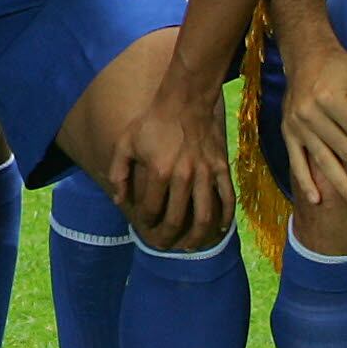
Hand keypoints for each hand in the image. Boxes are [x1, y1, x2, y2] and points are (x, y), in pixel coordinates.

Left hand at [108, 78, 231, 248]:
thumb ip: (118, 173)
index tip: (144, 226)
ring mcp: (207, 174)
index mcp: (159, 171)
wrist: (186, 100)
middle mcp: (184, 176)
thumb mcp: (125, 143)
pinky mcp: (222, 169)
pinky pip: (228, 199)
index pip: (152, 209)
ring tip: (189, 247)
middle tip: (163, 246)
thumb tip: (119, 200)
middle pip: (178, 219)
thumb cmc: (152, 122)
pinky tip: (219, 230)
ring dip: (197, 237)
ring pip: (206, 216)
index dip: (146, 222)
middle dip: (168, 237)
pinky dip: (226, 218)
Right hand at [278, 43, 346, 208]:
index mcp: (330, 98)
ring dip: (340, 182)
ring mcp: (296, 125)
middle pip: (343, 149)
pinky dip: (305, 181)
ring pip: (322, 160)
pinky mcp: (288, 132)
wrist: (304, 57)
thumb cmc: (341, 67)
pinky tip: (316, 200)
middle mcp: (310, 114)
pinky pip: (296, 161)